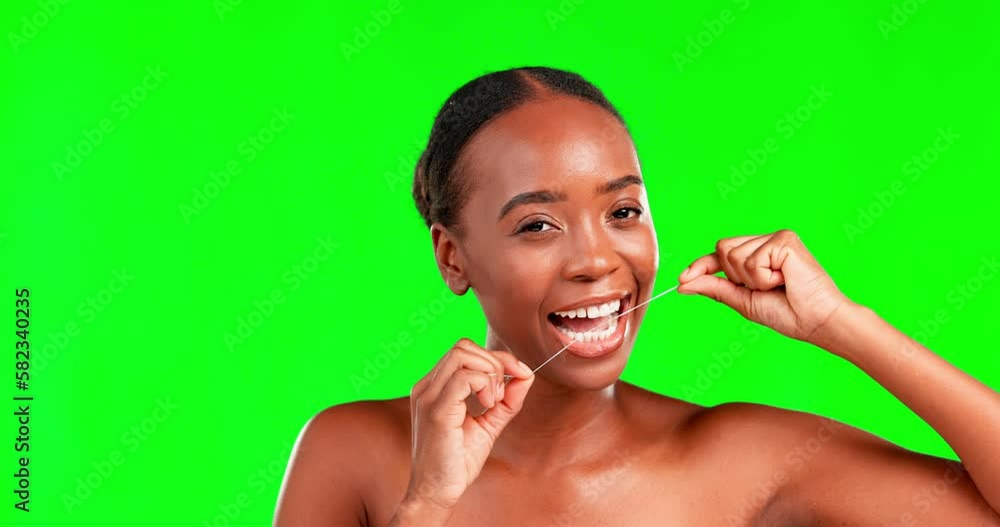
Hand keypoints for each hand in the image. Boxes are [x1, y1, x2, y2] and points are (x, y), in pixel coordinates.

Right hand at [402, 338, 534, 514]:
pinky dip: (484, 385)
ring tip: (493, 401)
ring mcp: (428, 396)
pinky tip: (487, 405)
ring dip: (489, 373)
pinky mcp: (436, 411)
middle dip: (494, 362)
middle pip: (463, 346)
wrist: (438, 492)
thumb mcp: (489, 423)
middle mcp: (427, 386)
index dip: (496, 357)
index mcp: (435, 386)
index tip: (519, 375)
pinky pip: (462, 378)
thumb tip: (526, 374)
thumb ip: (507, 399)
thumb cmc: (457, 461)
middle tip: (501, 394)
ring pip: (462, 354)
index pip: (465, 350)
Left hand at [677, 230, 849, 345]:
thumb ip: (715, 288)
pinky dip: (764, 277)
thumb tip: (683, 284)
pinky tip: (785, 279)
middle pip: (722, 248)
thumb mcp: (743, 300)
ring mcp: (775, 238)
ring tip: (778, 284)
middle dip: (734, 276)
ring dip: (752, 279)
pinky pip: (752, 259)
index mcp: (757, 254)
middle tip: (764, 288)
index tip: (682, 280)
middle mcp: (765, 241)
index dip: (700, 265)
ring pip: (734, 254)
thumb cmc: (787, 313)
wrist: (816, 322)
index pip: (720, 253)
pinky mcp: (785, 240)